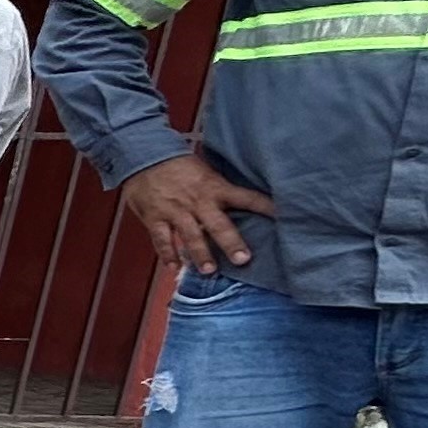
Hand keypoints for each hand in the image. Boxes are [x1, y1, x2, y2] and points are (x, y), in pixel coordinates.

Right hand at [118, 152, 274, 275]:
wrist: (144, 156)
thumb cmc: (178, 166)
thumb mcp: (205, 173)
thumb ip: (219, 191)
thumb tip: (242, 206)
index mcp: (215, 188)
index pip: (246, 198)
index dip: (265, 207)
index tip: (283, 217)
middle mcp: (198, 202)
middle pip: (218, 225)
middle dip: (230, 242)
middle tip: (242, 259)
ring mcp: (176, 211)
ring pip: (190, 236)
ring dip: (200, 254)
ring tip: (209, 270)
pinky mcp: (155, 218)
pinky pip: (162, 239)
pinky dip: (168, 254)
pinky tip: (174, 268)